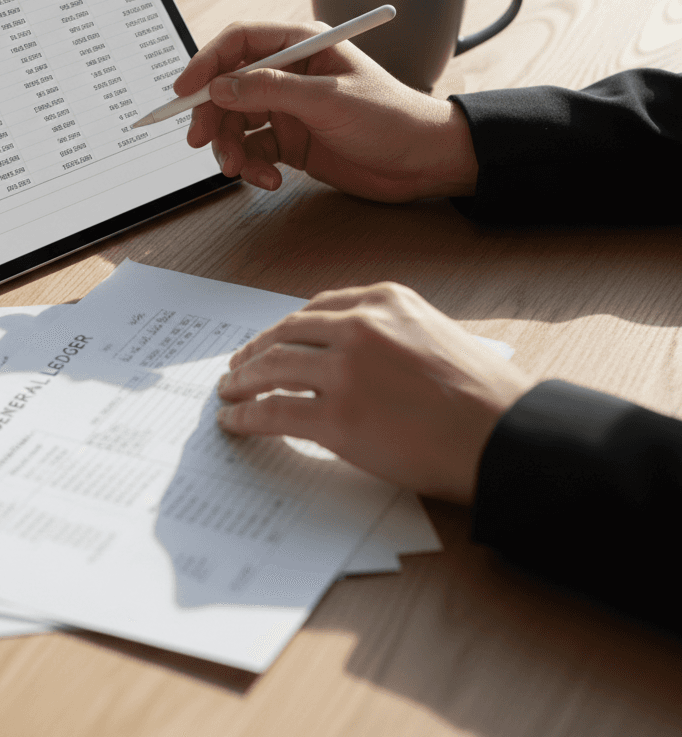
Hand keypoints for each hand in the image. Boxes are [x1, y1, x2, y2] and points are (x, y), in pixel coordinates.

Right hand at [175, 21, 477, 201]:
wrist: (422, 162)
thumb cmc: (389, 117)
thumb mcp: (327, 100)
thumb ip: (269, 91)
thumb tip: (219, 87)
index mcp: (301, 45)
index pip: (239, 42)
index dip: (207, 63)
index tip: (185, 91)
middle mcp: (289, 74)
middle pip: (228, 87)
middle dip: (213, 116)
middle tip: (203, 142)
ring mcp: (288, 109)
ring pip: (236, 124)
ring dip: (231, 148)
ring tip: (241, 171)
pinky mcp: (291, 142)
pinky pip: (254, 151)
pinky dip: (253, 167)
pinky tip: (270, 180)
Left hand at [215, 282, 533, 503]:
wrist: (508, 435)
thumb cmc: (485, 394)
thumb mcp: (436, 334)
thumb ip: (390, 333)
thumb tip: (348, 353)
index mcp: (384, 300)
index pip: (317, 308)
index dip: (285, 328)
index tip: (270, 339)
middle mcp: (360, 326)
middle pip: (286, 334)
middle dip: (255, 351)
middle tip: (238, 366)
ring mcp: (346, 370)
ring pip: (272, 368)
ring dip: (242, 381)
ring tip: (229, 393)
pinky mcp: (338, 417)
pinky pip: (274, 411)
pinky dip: (246, 416)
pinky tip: (235, 422)